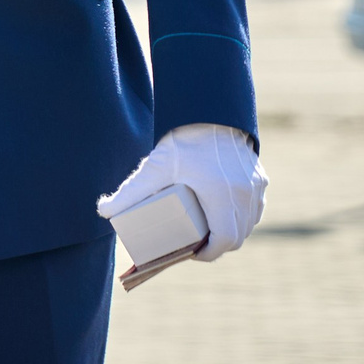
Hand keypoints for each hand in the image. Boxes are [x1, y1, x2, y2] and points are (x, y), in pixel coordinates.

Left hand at [99, 123, 264, 259]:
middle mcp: (246, 194)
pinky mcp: (260, 178)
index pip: (224, 240)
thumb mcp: (155, 167)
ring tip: (207, 233)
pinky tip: (227, 218)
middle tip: (194, 246)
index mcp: (223, 196)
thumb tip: (104, 211)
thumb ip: (130, 191)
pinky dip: (242, 218)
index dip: (207, 253)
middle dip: (216, 246)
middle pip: (237, 236)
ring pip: (248, 223)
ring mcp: (256, 186)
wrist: (211, 109)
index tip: (191, 254)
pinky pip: (255, 208)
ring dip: (230, 233)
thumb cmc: (184, 139)